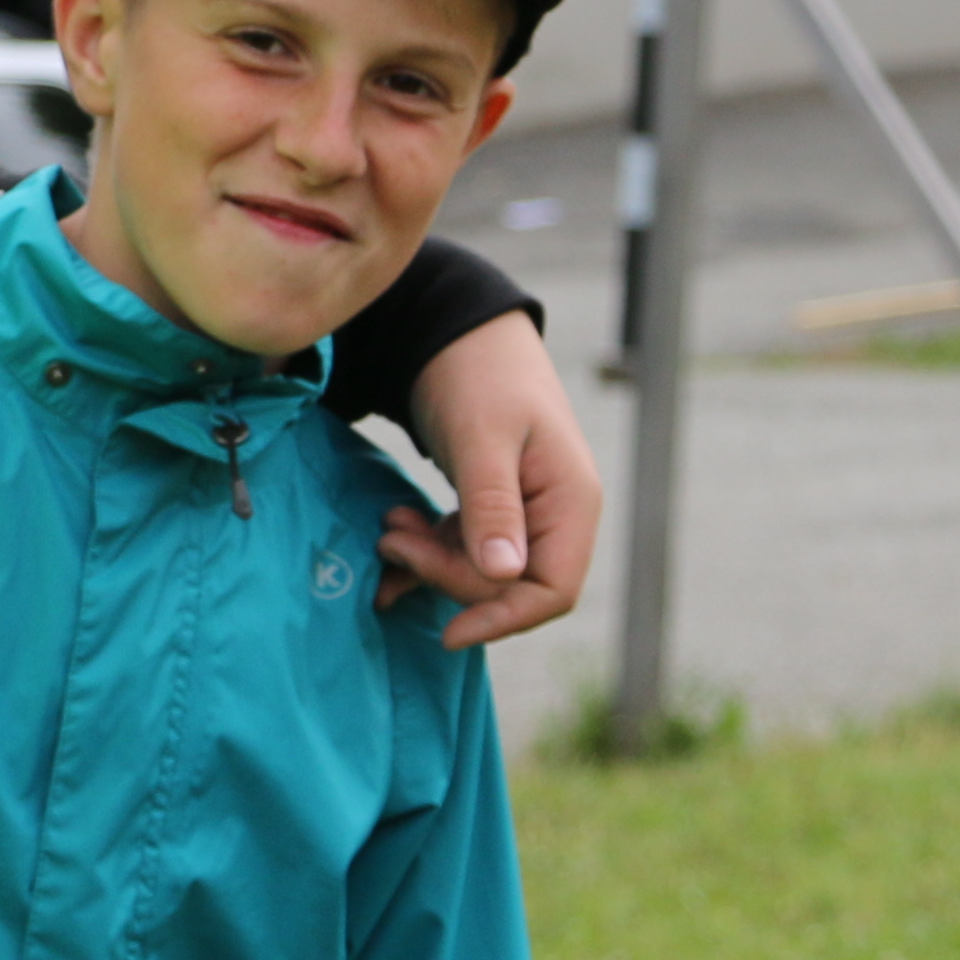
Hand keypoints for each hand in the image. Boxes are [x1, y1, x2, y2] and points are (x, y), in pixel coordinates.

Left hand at [384, 311, 595, 650]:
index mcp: (571, 501)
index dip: (503, 618)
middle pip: (512, 587)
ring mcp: (527, 512)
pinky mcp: (493, 507)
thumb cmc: (476, 373)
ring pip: (482, 573)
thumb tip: (505, 576)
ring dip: (431, 564)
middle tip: (392, 543)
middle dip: (449, 577)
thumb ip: (492, 506)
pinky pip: (464, 551)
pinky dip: (428, 553)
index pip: (552, 590)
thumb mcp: (481, 439)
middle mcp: (557, 513)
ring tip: (388, 532)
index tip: (447, 631)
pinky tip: (392, 535)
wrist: (453, 328)